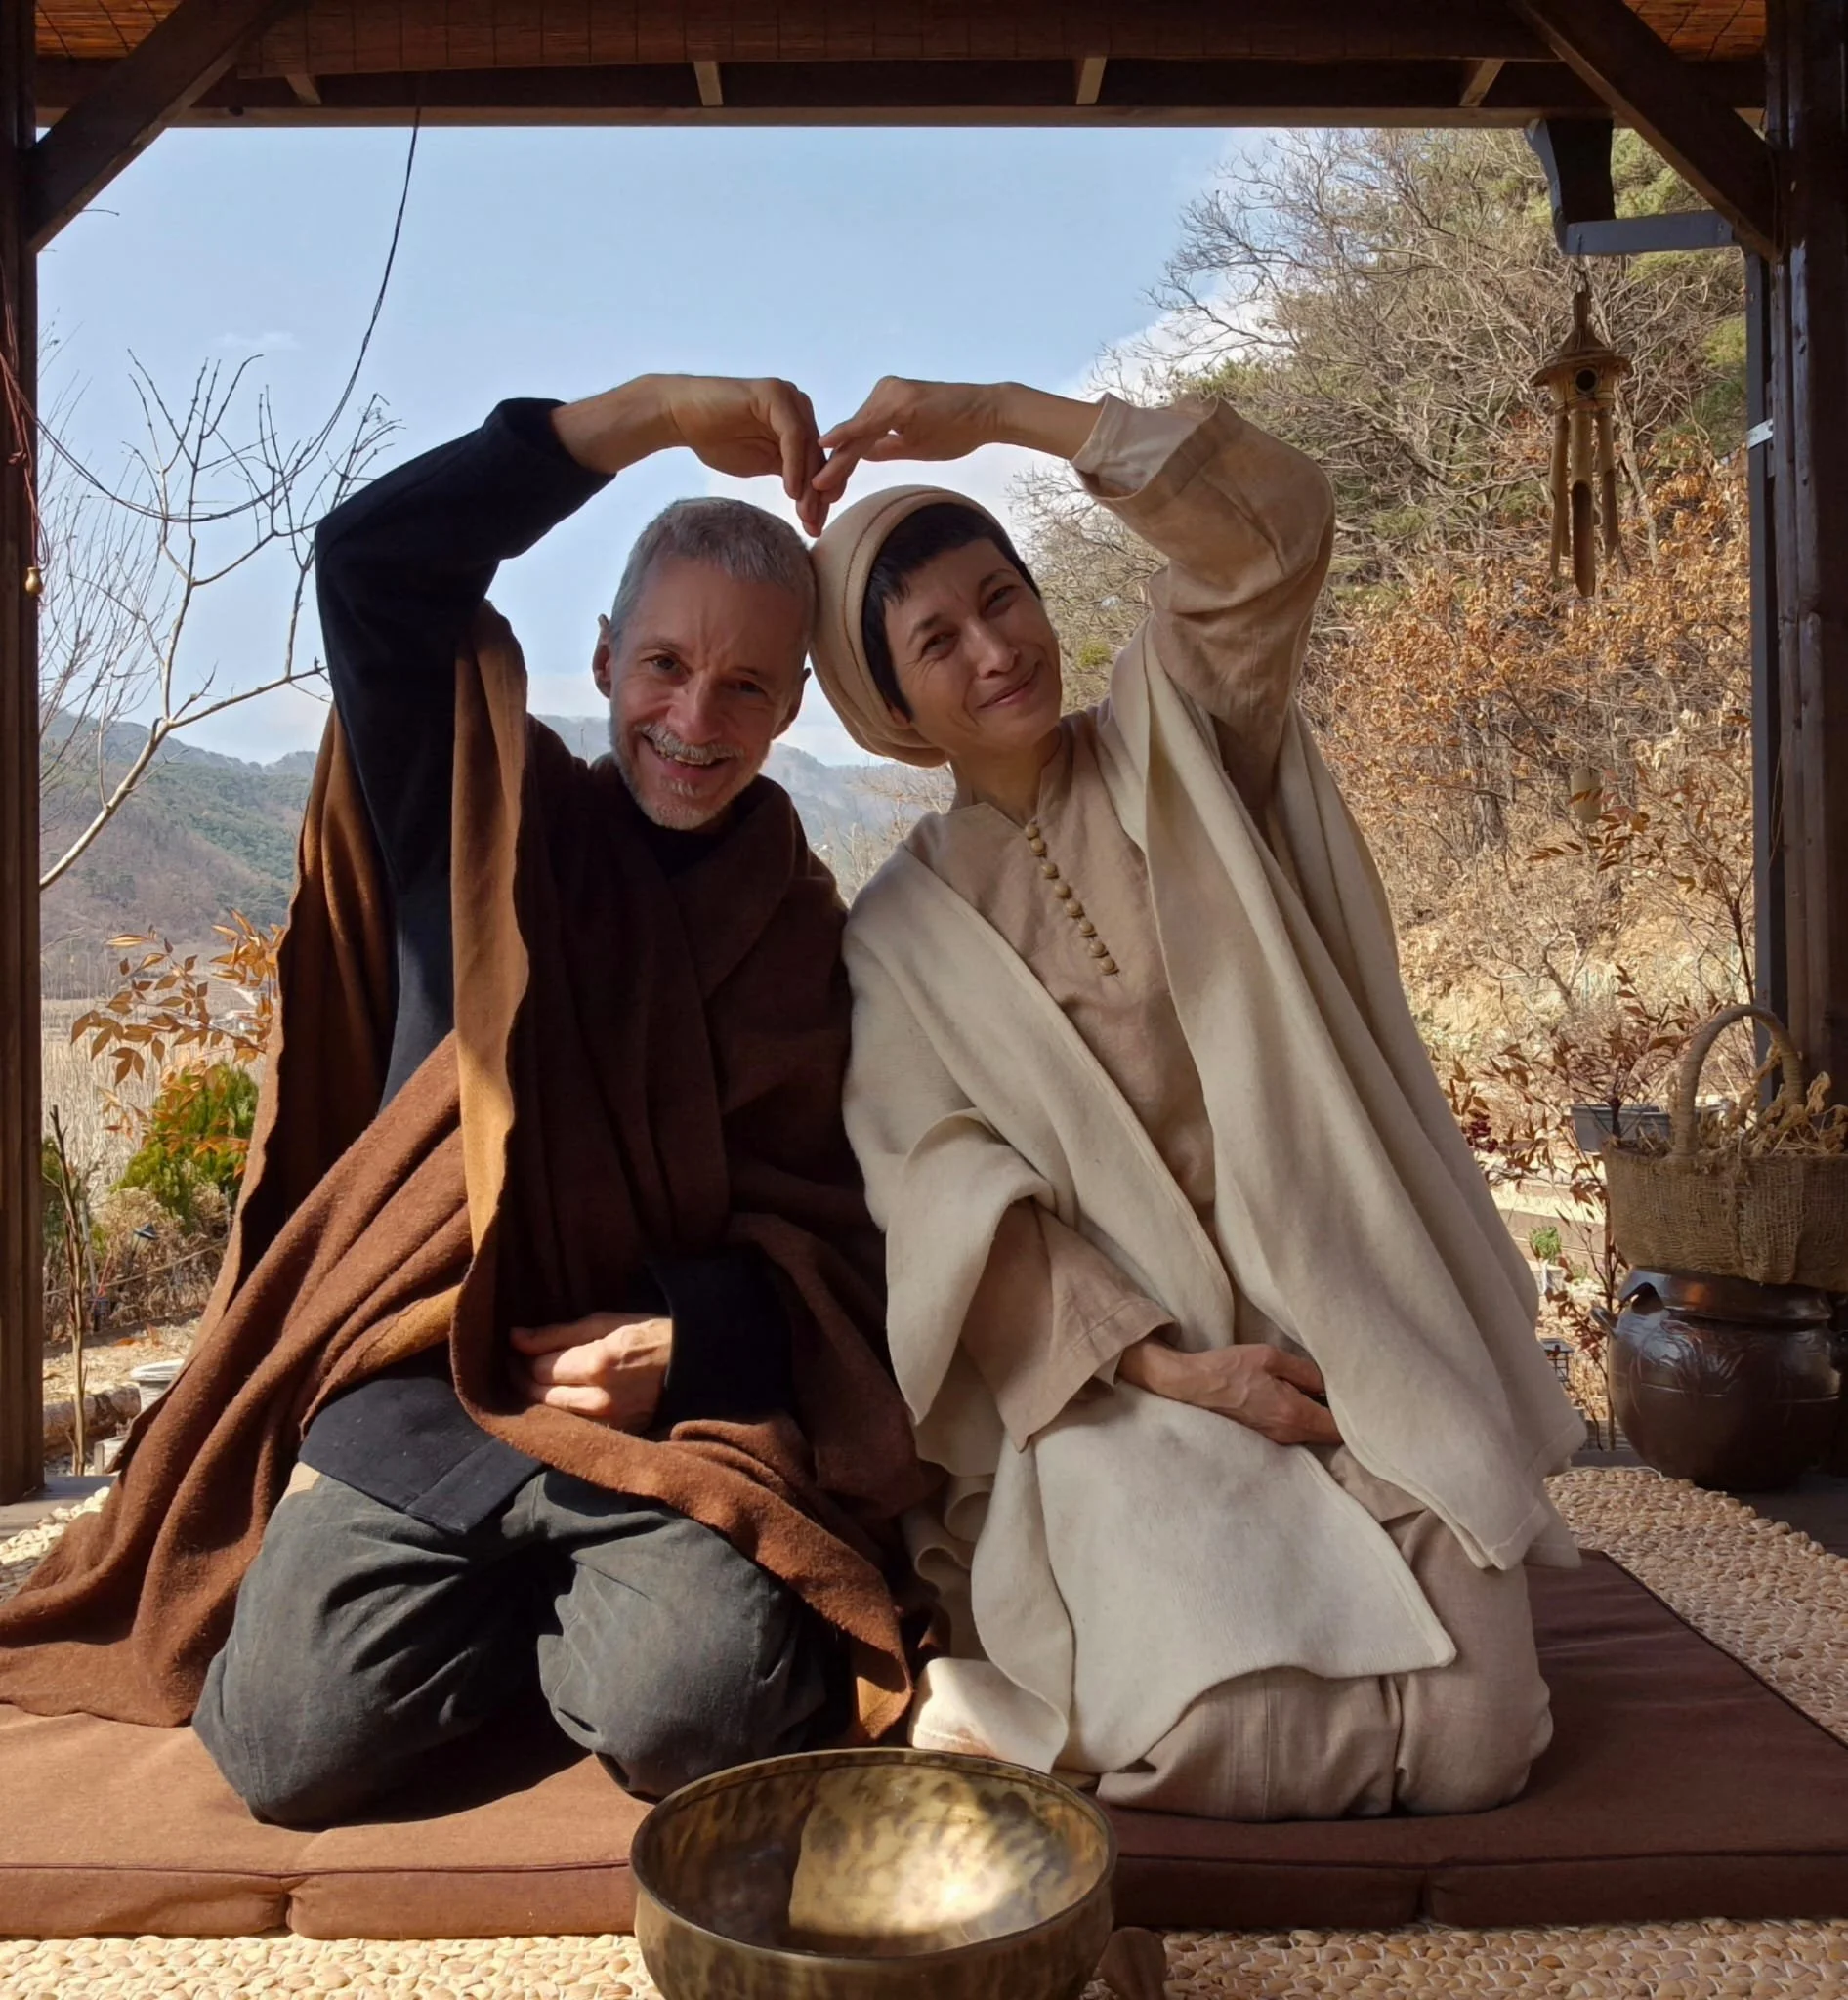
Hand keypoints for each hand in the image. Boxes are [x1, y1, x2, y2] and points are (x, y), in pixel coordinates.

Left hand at [509, 1312, 672, 1430]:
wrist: (693, 1363)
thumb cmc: (648, 1334)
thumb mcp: (604, 1322)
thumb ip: (556, 1333)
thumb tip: (514, 1337)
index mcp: (596, 1365)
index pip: (539, 1368)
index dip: (521, 1357)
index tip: (516, 1347)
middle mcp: (599, 1399)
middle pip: (540, 1394)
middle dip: (523, 1377)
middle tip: (517, 1362)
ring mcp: (608, 1422)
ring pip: (553, 1414)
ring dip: (539, 1396)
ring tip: (537, 1378)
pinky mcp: (616, 1434)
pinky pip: (574, 1426)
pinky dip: (562, 1412)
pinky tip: (561, 1395)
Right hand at [552, 375, 830, 532]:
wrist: (680, 416)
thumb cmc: (716, 439)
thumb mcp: (762, 463)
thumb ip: (789, 474)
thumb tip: (815, 505)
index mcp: (799, 422)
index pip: (818, 463)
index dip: (820, 497)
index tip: (815, 527)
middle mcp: (799, 407)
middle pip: (819, 457)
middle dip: (818, 496)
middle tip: (814, 528)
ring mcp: (788, 398)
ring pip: (810, 449)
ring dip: (809, 486)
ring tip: (805, 517)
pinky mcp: (774, 396)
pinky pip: (793, 436)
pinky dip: (795, 466)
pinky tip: (791, 493)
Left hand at [813, 378, 1099, 500]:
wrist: (988, 412)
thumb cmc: (957, 427)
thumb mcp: (914, 443)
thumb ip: (885, 447)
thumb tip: (862, 457)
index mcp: (882, 406)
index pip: (853, 444)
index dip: (838, 471)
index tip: (823, 497)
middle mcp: (881, 395)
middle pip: (848, 440)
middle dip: (830, 472)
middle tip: (808, 500)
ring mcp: (888, 395)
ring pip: (854, 436)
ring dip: (834, 463)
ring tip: (815, 489)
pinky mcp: (899, 400)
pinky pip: (867, 423)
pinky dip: (847, 436)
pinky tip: (826, 447)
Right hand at [1118, 1338, 1340, 1447]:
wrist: (1191, 1387)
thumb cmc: (1229, 1369)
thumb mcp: (1270, 1358)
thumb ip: (1305, 1370)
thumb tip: (1329, 1383)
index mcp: (1294, 1413)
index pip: (1340, 1429)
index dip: (1356, 1418)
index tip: (1362, 1400)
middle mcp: (1289, 1433)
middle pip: (1330, 1435)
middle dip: (1343, 1419)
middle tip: (1349, 1394)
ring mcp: (1276, 1439)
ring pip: (1314, 1434)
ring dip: (1323, 1418)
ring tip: (1327, 1395)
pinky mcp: (1266, 1437)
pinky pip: (1297, 1432)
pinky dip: (1307, 1420)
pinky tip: (1303, 1400)